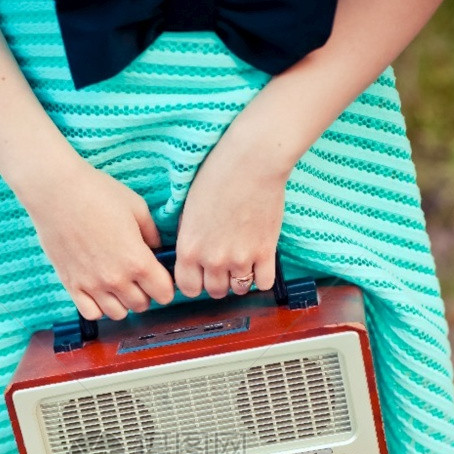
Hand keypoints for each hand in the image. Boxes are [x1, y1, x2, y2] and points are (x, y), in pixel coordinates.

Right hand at [21, 159, 174, 319]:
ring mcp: (92, 285)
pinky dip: (99, 307)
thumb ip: (152, 234)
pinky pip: (91, 313)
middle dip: (145, 293)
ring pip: (118, 313)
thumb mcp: (137, 207)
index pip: (164, 293)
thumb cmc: (97, 193)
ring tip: (119, 286)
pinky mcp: (71, 285)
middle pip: (141, 305)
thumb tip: (156, 250)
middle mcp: (116, 279)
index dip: (165, 286)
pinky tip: (99, 292)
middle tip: (139, 278)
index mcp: (137, 260)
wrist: (56, 192)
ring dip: (123, 302)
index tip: (160, 278)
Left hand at [174, 126, 288, 299]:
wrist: (252, 161)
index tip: (199, 276)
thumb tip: (191, 257)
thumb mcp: (188, 209)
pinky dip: (261, 277)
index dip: (193, 283)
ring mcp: (241, 259)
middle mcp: (213, 260)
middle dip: (217, 281)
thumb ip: (189, 238)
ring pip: (238, 289)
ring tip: (241, 262)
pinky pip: (264, 283)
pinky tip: (259, 263)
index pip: (187, 288)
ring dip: (239, 279)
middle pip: (214, 291)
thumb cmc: (217, 175)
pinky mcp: (266, 253)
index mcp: (189, 249)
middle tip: (222, 264)